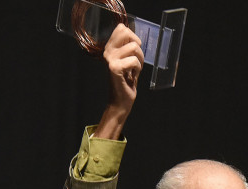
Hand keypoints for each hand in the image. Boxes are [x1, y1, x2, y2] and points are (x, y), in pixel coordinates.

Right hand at [94, 24, 143, 139]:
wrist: (121, 101)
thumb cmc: (127, 80)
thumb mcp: (129, 60)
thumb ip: (128, 46)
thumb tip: (129, 32)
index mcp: (110, 48)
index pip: (121, 28)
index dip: (133, 37)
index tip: (132, 52)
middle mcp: (107, 51)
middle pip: (126, 32)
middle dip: (137, 46)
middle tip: (135, 60)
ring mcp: (110, 59)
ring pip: (134, 47)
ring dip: (140, 60)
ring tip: (133, 70)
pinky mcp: (114, 68)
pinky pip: (134, 61)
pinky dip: (138, 69)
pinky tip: (131, 76)